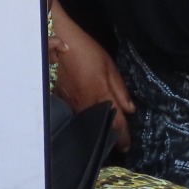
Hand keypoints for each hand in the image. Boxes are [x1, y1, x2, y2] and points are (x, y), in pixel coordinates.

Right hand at [49, 2, 133, 149]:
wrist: (58, 42)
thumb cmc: (87, 52)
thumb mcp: (110, 67)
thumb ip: (120, 90)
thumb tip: (130, 110)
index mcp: (100, 97)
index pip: (115, 124)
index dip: (123, 137)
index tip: (127, 146)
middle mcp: (85, 105)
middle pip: (99, 127)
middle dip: (109, 134)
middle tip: (117, 140)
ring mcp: (70, 104)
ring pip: (86, 121)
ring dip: (96, 126)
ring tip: (103, 129)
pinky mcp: (60, 99)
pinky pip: (74, 113)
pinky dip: (83, 117)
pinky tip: (86, 115)